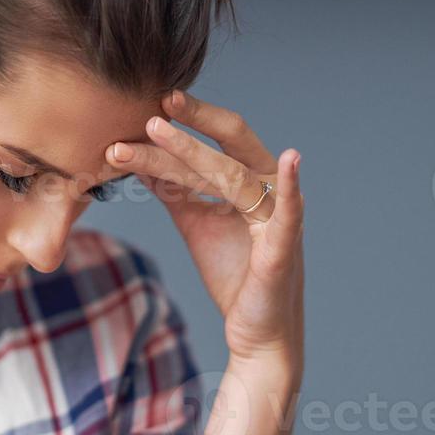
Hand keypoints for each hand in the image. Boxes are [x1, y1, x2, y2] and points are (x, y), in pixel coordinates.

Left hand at [105, 90, 304, 372]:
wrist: (254, 331)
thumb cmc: (232, 274)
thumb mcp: (195, 222)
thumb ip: (175, 189)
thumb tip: (142, 156)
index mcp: (250, 179)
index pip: (219, 138)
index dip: (189, 120)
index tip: (152, 103)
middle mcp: (269, 188)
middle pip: (232, 141)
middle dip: (193, 121)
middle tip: (155, 105)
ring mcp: (279, 215)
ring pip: (234, 176)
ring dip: (194, 152)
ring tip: (158, 130)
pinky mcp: (284, 247)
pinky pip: (290, 213)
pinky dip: (292, 186)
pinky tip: (292, 159)